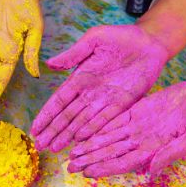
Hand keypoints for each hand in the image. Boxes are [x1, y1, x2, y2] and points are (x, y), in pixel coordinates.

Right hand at [31, 24, 168, 151]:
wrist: (151, 42)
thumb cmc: (121, 37)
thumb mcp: (94, 39)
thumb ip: (73, 53)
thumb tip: (49, 64)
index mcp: (79, 78)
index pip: (58, 101)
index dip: (46, 115)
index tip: (34, 129)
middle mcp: (89, 93)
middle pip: (67, 116)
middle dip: (53, 132)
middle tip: (40, 146)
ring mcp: (105, 100)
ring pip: (82, 122)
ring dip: (68, 136)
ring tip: (55, 149)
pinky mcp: (123, 104)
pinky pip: (105, 120)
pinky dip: (92, 130)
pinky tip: (80, 141)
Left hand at [67, 75, 185, 177]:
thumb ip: (172, 154)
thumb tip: (150, 171)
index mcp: (154, 150)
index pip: (123, 163)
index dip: (104, 168)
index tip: (87, 173)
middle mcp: (142, 141)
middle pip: (110, 153)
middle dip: (89, 160)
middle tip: (69, 166)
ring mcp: (138, 127)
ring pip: (108, 138)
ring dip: (89, 146)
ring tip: (71, 153)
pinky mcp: (136, 111)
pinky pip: (113, 121)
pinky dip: (98, 127)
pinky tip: (83, 132)